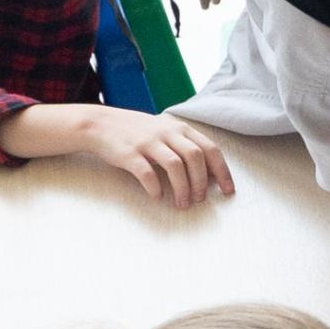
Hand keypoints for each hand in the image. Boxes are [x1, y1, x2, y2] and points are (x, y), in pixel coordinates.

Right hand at [0, 104, 234, 209]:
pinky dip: (155, 188)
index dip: (222, 171)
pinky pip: (147, 173)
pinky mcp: (129, 153)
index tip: (228, 191)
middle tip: (200, 200)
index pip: (210, 148)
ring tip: (183, 204)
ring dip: (183, 189)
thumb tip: (212, 174)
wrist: (100, 124)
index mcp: (180, 128)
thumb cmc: (139, 132)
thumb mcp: (166, 131)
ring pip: (175, 166)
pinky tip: (158, 197)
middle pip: (195, 157)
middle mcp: (166, 132)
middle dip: (202, 182)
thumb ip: (187, 147)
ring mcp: (147, 142)